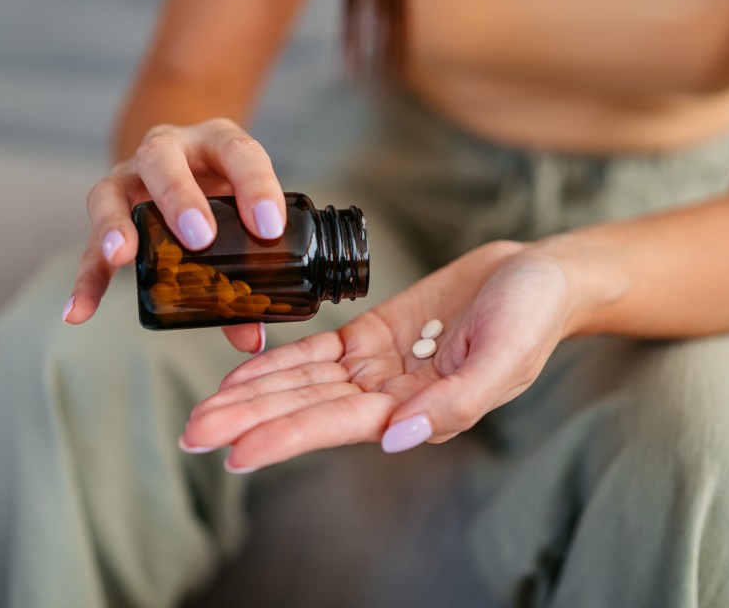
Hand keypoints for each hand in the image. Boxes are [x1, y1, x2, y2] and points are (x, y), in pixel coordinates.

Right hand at [63, 118, 286, 351]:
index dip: (256, 187)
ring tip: (122, 256)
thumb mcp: (245, 214)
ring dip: (116, 224)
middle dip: (180, 197)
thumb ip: (252, 272)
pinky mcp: (107, 213)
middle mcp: (168, 150)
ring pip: (110, 190)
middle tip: (200, 238)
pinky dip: (86, 279)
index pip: (239, 153)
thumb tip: (252, 339)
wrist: (187, 162)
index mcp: (216, 143)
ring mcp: (129, 178)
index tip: (270, 228)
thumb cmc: (226, 193)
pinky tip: (79, 312)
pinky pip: (89, 244)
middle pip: (162, 157)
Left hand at [180, 240, 583, 471]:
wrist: (535, 274)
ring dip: (251, 396)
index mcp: (417, 410)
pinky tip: (240, 377)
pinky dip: (278, 364)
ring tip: (202, 413)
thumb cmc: (530, 318)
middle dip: (249, 422)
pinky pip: (316, 353)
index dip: (285, 438)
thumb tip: (394, 439)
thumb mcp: (502, 360)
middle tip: (192, 436)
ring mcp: (375, 365)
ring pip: (302, 384)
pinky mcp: (370, 334)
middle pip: (305, 410)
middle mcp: (387, 395)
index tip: (235, 453)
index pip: (338, 427)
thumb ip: (452, 404)